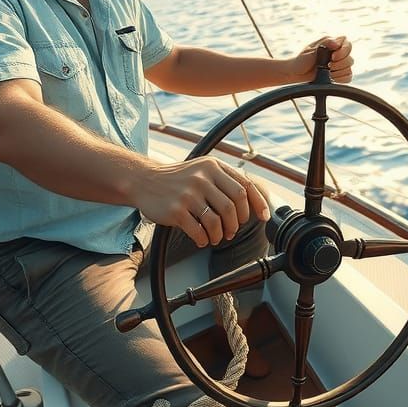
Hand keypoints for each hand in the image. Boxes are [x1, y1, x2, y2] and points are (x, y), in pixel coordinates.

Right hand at [132, 157, 270, 247]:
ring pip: (218, 221)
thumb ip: (225, 180)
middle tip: (231, 230)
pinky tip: (201, 239)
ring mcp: (189, 194)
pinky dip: (204, 239)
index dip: (258, 204)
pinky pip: (199, 231)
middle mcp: (202, 178)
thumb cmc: (177, 178)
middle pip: (234, 206)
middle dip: (237, 223)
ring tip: (216, 237)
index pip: (245, 186)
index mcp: (213, 167)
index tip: (263, 217)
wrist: (144, 181)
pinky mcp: (176, 210)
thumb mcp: (202, 169)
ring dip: (220, 234)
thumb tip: (254, 200)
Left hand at [287, 35, 353, 83]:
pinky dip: (339, 79)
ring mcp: (340, 65)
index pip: (348, 44)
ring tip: (326, 72)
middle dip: (339, 64)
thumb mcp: (311, 49)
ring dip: (337, 72)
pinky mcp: (340, 75)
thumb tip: (336, 43)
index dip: (343, 51)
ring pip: (349, 69)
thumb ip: (325, 44)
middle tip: (328, 66)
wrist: (297, 73)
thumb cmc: (302, 59)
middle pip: (350, 59)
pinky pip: (347, 78)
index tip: (333, 57)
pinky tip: (330, 77)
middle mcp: (339, 53)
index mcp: (333, 43)